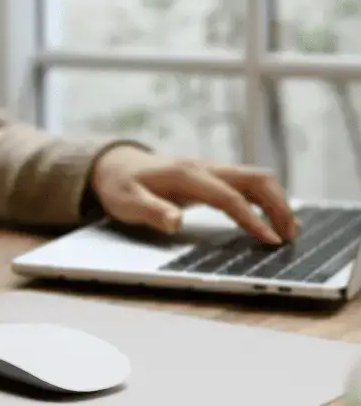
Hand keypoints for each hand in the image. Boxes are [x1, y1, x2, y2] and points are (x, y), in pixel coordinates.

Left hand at [90, 146, 297, 243]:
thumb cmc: (120, 186)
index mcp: (185, 175)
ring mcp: (210, 170)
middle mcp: (204, 168)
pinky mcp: (211, 176)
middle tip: (290, 236)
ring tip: (289, 231)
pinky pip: (246, 184)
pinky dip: (264, 200)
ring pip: (255, 179)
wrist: (114, 165)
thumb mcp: (127, 203)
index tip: (269, 239)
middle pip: (255, 179)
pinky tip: (271, 219)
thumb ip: (151, 211)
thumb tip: (176, 221)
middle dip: (278, 206)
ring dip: (276, 202)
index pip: (228, 196)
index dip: (251, 217)